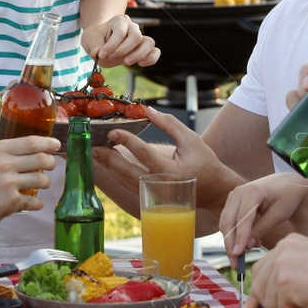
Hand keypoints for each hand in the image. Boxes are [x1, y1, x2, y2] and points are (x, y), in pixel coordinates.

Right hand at [0, 133, 59, 228]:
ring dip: (46, 182)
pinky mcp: (12, 203)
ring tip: (43, 183)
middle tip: (51, 164)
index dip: (48, 142)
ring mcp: (10, 184)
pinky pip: (34, 202)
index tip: (56, 144)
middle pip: (42, 159)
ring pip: (42, 180)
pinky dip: (38, 203)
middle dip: (51, 162)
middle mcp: (5, 165)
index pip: (31, 142)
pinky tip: (35, 203)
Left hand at [81, 14, 158, 67]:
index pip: (120, 32)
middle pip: (136, 36)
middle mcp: (133, 27)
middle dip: (123, 49)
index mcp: (120, 21)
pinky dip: (151, 58)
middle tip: (111, 58)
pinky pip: (155, 51)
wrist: (101, 41)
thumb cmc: (96, 37)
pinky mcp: (144, 48)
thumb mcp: (89, 39)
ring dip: (138, 54)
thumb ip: (94, 46)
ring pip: (149, 43)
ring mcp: (140, 37)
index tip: (101, 55)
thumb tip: (98, 54)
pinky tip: (141, 64)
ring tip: (126, 62)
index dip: (111, 45)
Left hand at [92, 107, 236, 214]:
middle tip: (93, 145)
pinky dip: (116, 174)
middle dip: (109, 158)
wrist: (214, 190)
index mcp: (171, 172)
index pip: (144, 155)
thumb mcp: (191, 139)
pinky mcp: (150, 197)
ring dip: (109, 167)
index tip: (113, 130)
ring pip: (125, 181)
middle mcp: (160, 186)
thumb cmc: (205, 163)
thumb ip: (169, 124)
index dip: (127, 141)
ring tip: (95, 151)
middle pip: (128, 172)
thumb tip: (148, 110)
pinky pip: (129, 185)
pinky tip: (107, 162)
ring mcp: (154, 194)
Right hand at [220, 174, 307, 261]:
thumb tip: (247, 247)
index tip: (238, 255)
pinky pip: (228, 221)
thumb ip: (262, 229)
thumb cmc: (287, 197)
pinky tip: (249, 243)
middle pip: (228, 221)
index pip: (242, 218)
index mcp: (253, 191)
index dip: (239, 238)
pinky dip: (234, 234)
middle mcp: (238, 192)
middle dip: (230, 244)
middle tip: (235, 264)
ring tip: (244, 255)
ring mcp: (233, 195)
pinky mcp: (233, 201)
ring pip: (225, 222)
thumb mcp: (279, 214)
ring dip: (231, 241)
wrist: (288, 183)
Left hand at [241, 233, 307, 307]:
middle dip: (275, 304)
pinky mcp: (286, 283)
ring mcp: (282, 265)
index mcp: (288, 243)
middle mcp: (281, 249)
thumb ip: (283, 280)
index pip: (260, 271)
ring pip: (269, 303)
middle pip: (259, 287)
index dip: (261, 293)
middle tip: (300, 306)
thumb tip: (249, 306)